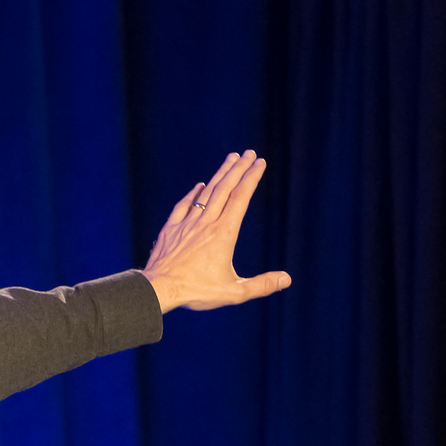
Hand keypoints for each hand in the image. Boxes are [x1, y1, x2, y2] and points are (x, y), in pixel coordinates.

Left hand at [140, 150, 292, 312]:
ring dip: (220, 174)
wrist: (158, 289)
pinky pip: (184, 206)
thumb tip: (287, 279)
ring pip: (206, 193)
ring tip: (230, 159)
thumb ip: (261, 285)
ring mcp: (187, 224)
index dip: (252, 178)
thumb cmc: (196, 291)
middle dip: (239, 168)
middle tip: (249, 153)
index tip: (260, 163)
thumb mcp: (233, 292)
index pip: (241, 197)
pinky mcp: (170, 230)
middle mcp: (206, 223)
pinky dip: (193, 194)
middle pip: (226, 188)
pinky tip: (199, 186)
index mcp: (224, 233)